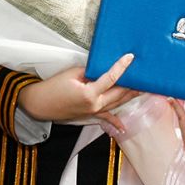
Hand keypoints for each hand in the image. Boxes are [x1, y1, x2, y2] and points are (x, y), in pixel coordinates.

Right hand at [17, 53, 135, 128]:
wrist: (40, 104)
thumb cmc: (53, 87)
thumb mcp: (72, 73)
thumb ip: (90, 72)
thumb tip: (103, 70)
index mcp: (90, 93)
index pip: (111, 78)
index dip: (121, 66)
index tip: (130, 57)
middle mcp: (95, 105)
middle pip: (119, 94)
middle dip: (132, 84)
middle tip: (145, 76)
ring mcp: (93, 113)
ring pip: (116, 104)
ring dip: (129, 97)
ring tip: (142, 90)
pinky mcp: (89, 116)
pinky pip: (105, 119)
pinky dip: (115, 122)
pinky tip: (123, 127)